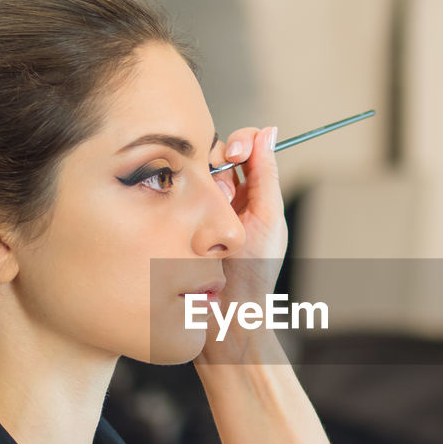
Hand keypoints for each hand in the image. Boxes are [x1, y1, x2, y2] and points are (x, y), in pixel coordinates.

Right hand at [198, 126, 287, 364]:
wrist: (225, 312)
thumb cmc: (253, 274)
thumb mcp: (267, 218)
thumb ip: (267, 174)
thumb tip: (269, 131)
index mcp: (252, 193)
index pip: (245, 148)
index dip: (240, 142)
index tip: (237, 153)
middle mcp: (224, 197)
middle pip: (215, 153)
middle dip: (218, 161)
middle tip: (223, 178)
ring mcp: (198, 207)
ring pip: (195, 170)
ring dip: (203, 181)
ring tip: (209, 208)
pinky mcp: (176, 218)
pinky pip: (173, 192)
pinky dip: (179, 192)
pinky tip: (185, 209)